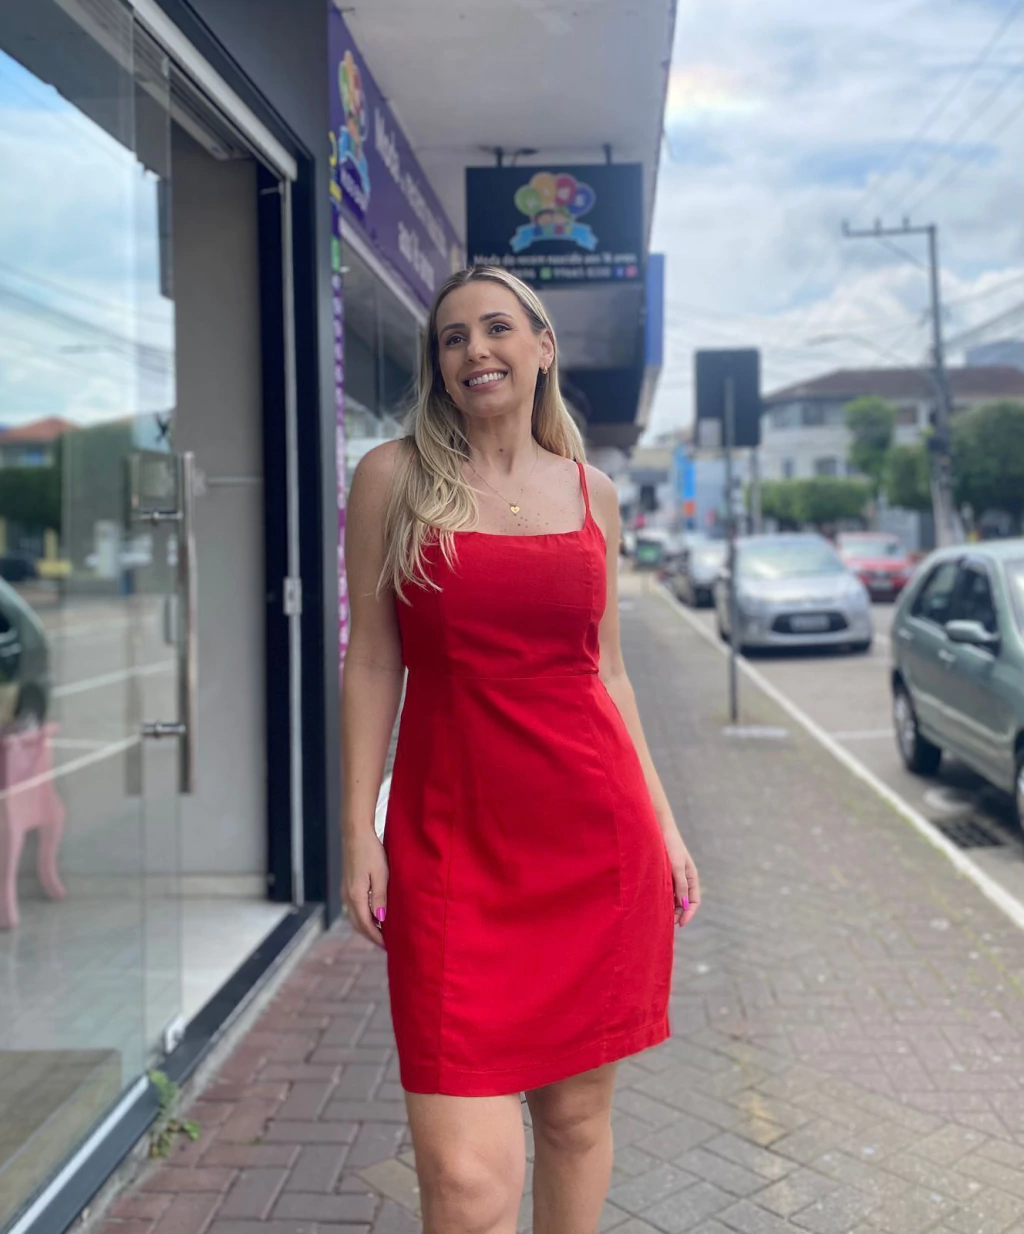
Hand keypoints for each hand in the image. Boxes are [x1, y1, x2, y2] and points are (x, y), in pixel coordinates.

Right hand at [342, 828, 388, 947]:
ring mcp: (345, 891)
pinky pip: (354, 908)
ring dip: (367, 927)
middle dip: (371, 936)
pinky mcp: (347, 886)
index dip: (377, 937)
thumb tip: (381, 920)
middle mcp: (347, 897)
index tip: (389, 946)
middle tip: (387, 944)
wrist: (356, 833)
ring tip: (382, 933)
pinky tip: (374, 915)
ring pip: (355, 917)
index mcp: (356, 896)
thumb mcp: (381, 874)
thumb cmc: (371, 851)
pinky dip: (363, 917)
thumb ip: (381, 897)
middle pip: (358, 925)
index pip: (366, 925)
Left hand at [663, 826, 699, 928]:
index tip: (680, 924)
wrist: (658, 828)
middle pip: (684, 902)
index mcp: (691, 877)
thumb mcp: (677, 866)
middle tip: (667, 924)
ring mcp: (674, 876)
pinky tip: (654, 903)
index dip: (688, 914)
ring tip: (660, 916)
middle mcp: (684, 878)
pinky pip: (665, 890)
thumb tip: (683, 904)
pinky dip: (663, 899)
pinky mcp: (663, 874)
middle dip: (678, 914)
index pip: (694, 901)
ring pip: (674, 897)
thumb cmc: (670, 845)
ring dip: (670, 907)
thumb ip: (680, 884)